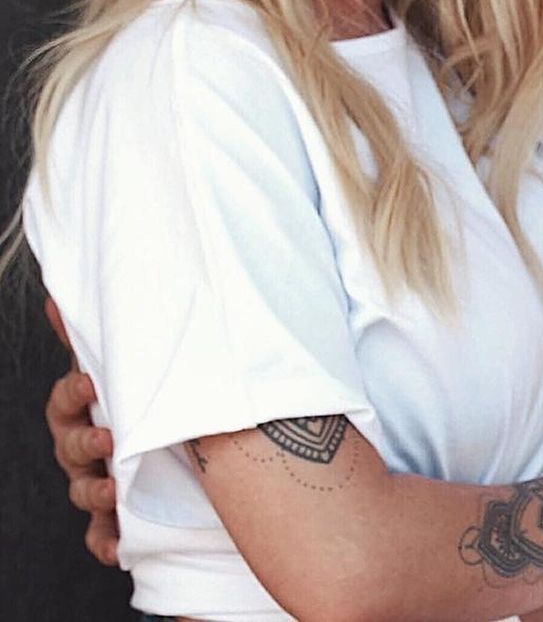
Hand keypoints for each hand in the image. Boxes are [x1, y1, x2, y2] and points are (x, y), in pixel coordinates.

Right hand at [43, 296, 119, 566]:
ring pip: (81, 491)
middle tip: (108, 439)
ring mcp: (96, 482)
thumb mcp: (127, 362)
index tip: (92, 382)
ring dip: (94, 492)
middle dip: (85, 443)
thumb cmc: (144, 392)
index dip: (73, 392)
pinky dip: (107, 541)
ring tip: (114, 490)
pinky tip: (119, 546)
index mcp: (86, 407)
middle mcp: (84, 447)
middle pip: (68, 447)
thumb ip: (93, 334)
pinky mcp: (115, 517)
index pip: (64, 400)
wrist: (184, 436)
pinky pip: (102, 535)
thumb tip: (57, 297)